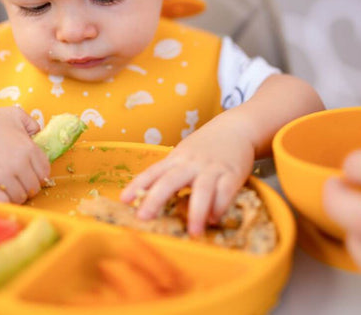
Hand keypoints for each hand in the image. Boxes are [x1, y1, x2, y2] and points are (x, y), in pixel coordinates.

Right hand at [0, 105, 49, 203]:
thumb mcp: (15, 114)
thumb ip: (32, 123)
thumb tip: (39, 133)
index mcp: (28, 148)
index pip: (44, 173)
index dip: (39, 175)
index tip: (31, 173)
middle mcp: (18, 163)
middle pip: (33, 187)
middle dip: (28, 186)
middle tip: (19, 182)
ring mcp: (0, 175)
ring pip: (19, 197)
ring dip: (16, 195)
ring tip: (8, 188)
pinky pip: (1, 203)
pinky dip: (3, 202)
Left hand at [121, 114, 254, 235]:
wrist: (237, 127)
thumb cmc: (207, 146)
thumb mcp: (185, 154)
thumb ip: (172, 173)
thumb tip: (152, 199)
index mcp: (177, 158)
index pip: (153, 171)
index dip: (138, 184)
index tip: (124, 200)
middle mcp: (191, 163)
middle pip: (170, 180)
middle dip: (155, 199)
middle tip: (143, 218)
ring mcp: (212, 168)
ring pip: (202, 189)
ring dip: (196, 212)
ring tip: (193, 233)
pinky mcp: (233, 173)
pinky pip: (225, 191)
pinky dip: (220, 206)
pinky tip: (214, 220)